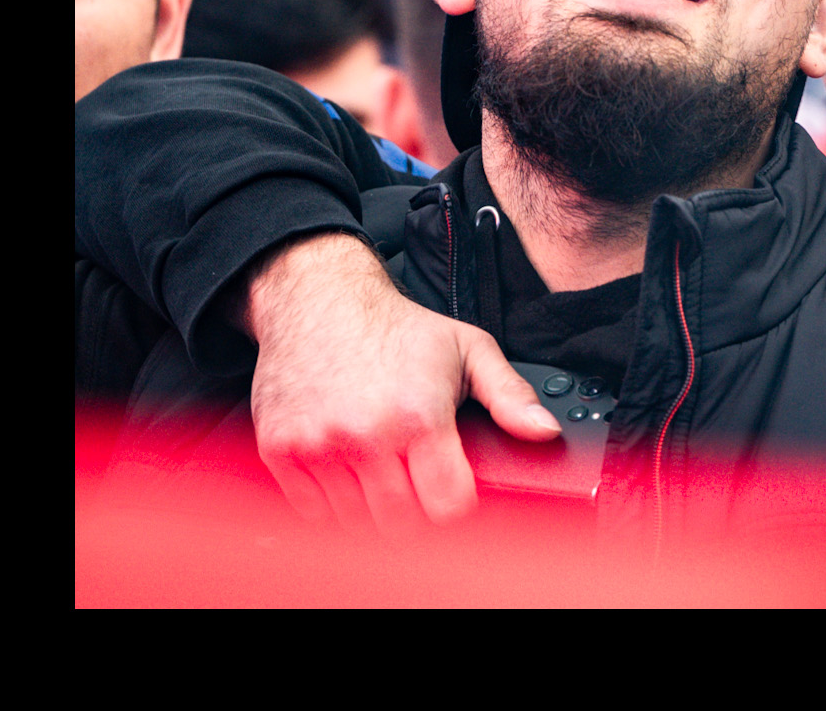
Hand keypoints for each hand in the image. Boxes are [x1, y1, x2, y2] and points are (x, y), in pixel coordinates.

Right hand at [240, 232, 558, 533]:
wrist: (319, 300)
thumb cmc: (397, 328)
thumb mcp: (469, 349)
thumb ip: (509, 395)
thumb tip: (544, 430)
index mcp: (420, 416)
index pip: (446, 507)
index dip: (455, 507)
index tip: (453, 494)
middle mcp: (367, 436)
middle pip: (399, 525)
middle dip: (414, 513)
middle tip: (415, 486)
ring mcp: (319, 447)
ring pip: (353, 522)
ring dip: (369, 510)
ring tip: (380, 474)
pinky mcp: (281, 451)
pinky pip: (308, 511)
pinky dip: (328, 504)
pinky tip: (345, 472)